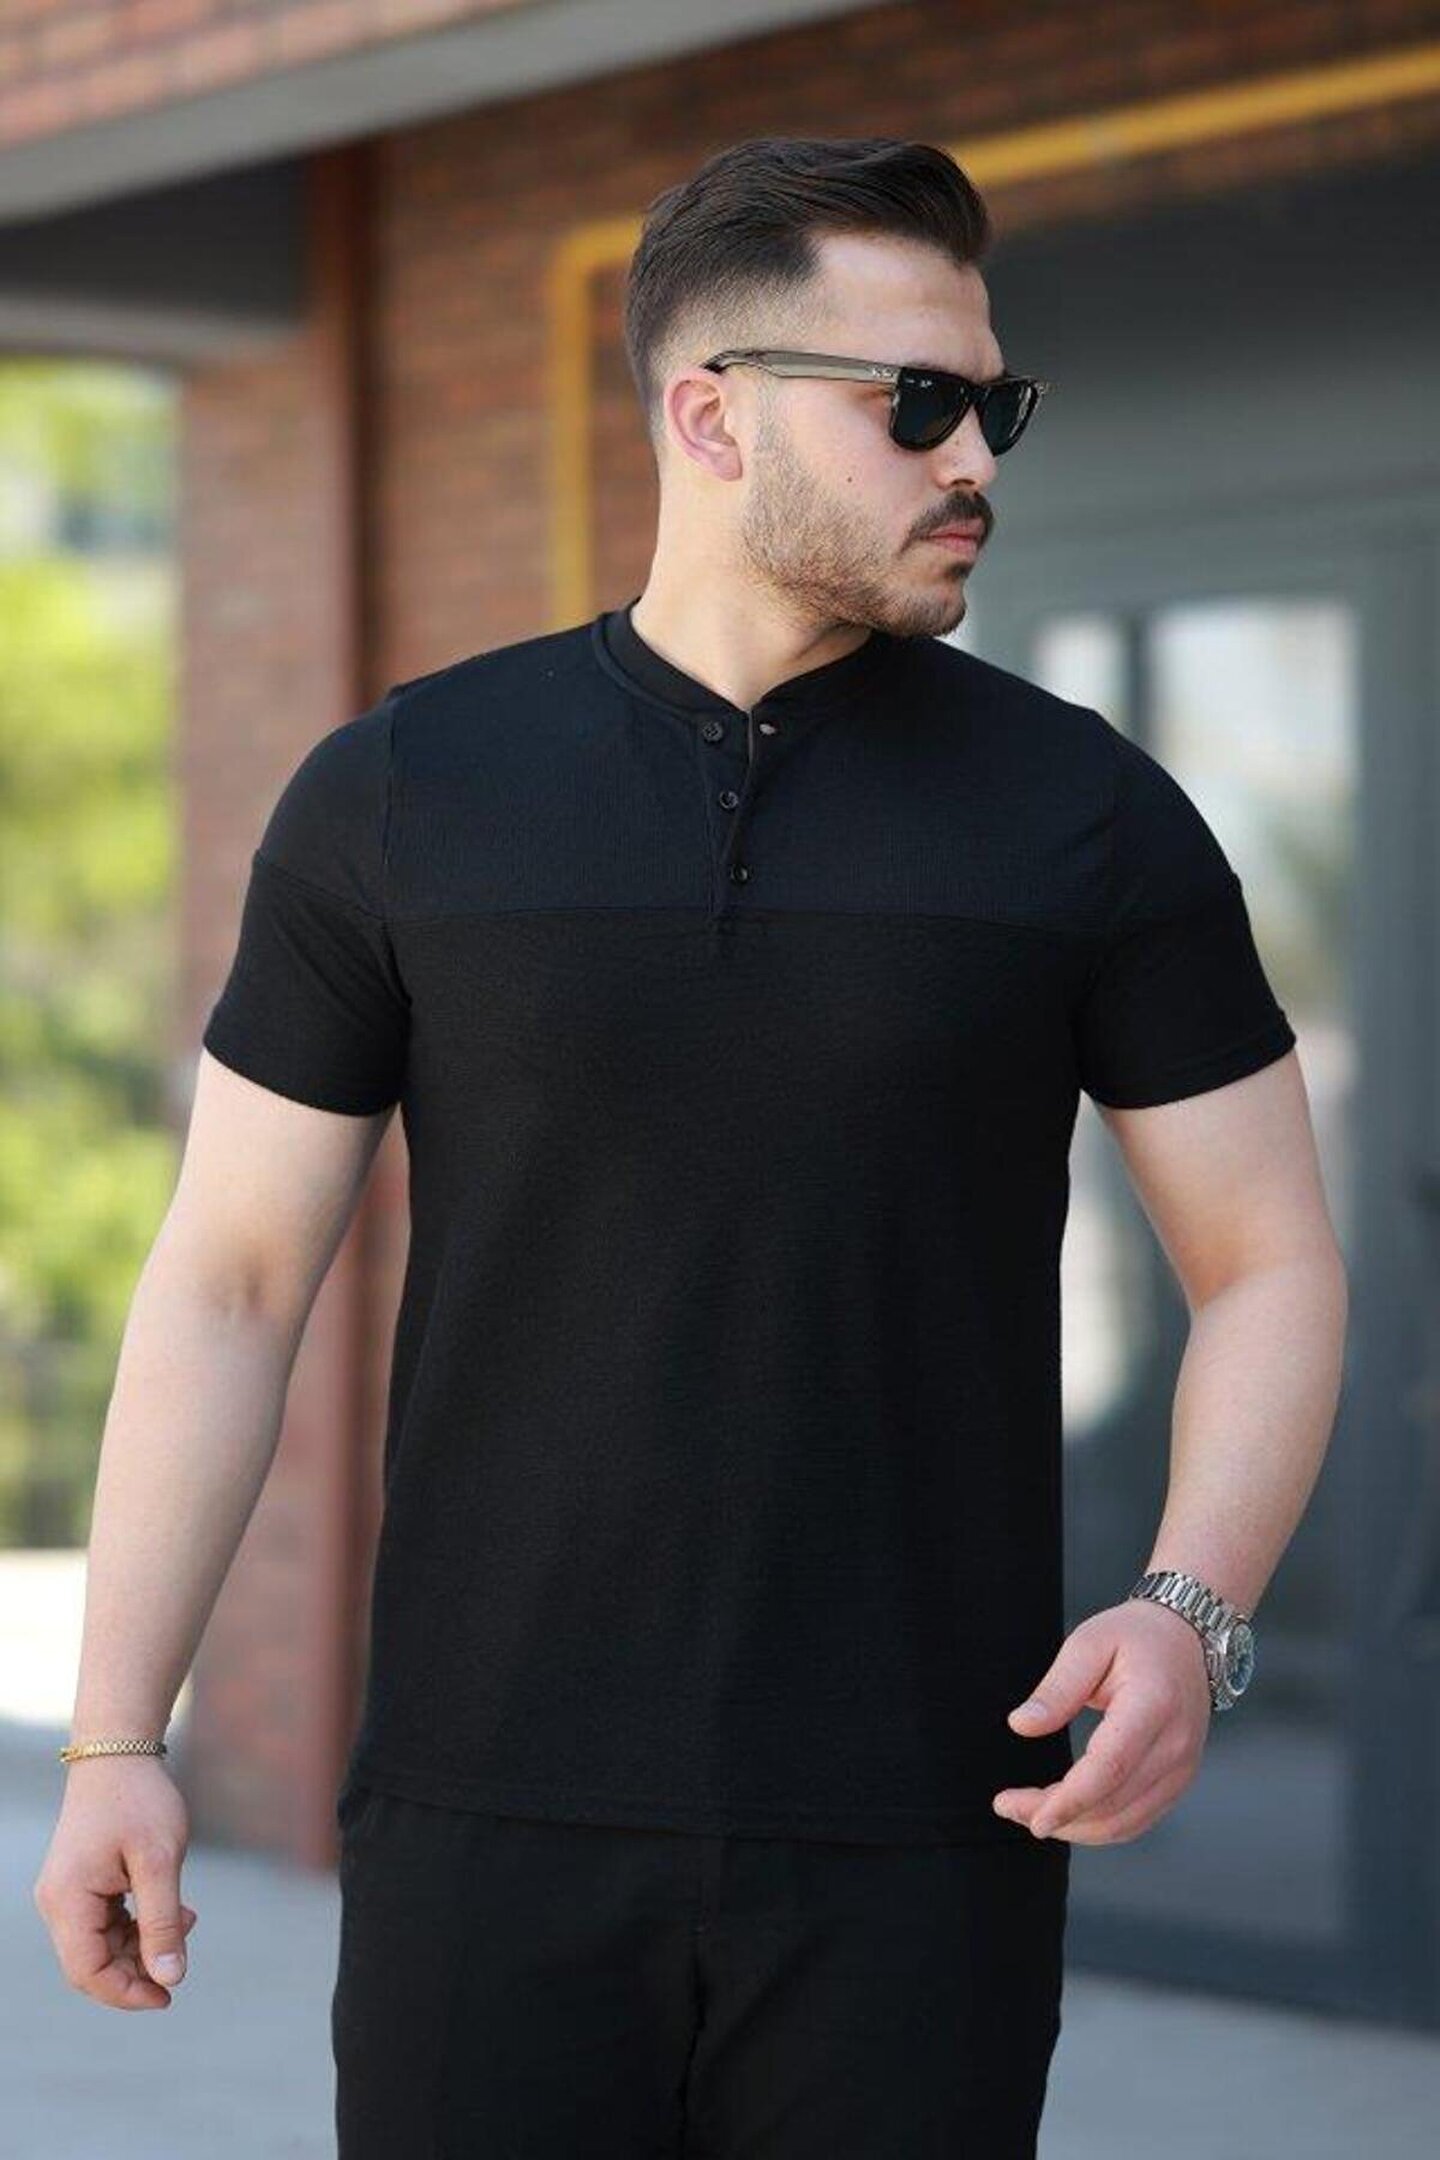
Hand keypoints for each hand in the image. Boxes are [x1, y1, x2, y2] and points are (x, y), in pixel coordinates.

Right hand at [33, 1757, 198, 2008]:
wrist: (118, 1751)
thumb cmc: (140, 1801)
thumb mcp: (160, 1861)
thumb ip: (162, 1922)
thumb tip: (170, 1978)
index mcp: (68, 1901)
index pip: (88, 1973)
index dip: (127, 1993)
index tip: (169, 1996)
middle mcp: (57, 1903)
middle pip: (92, 1964)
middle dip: (138, 1970)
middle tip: (182, 1959)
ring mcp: (67, 1893)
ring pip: (102, 1945)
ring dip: (143, 1945)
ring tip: (187, 1920)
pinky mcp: (81, 1884)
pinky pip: (105, 1923)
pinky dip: (138, 1925)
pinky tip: (174, 1910)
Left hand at [992, 1598, 1212, 1843]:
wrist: (1187, 1640)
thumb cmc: (1136, 1636)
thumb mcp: (1088, 1643)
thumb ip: (1056, 1688)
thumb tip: (1021, 1726)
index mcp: (1154, 1705)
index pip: (1111, 1767)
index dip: (1069, 1800)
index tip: (1031, 1817)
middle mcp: (1175, 1745)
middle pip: (1113, 1804)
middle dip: (1057, 1818)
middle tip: (1008, 1806)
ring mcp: (1182, 1768)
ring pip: (1124, 1823)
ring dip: (1074, 1828)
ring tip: (1029, 1811)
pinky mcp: (1178, 1781)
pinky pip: (1136, 1820)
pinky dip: (1097, 1826)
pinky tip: (1066, 1814)